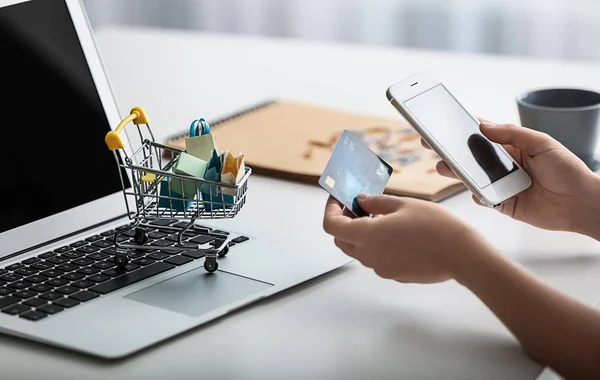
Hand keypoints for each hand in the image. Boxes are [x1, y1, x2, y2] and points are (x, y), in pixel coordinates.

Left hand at [322, 194, 490, 282]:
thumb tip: (360, 200)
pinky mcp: (393, 275)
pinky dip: (376, 245)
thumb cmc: (435, 227)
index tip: (337, 199)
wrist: (461, 255)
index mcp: (367, 235)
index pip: (332, 226)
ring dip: (360, 234)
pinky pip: (376, 259)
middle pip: (341, 240)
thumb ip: (375, 202)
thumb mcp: (403, 204)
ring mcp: (380, 268)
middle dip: (343, 222)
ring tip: (380, 216)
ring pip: (358, 250)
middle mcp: (369, 255)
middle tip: (358, 206)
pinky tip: (395, 233)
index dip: (330, 210)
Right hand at [424, 121, 599, 237]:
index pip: (483, 135)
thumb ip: (513, 134)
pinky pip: (482, 198)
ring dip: (456, 172)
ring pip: (472, 177)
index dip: (463, 128)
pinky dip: (476, 195)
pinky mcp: (501, 203)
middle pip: (471, 156)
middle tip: (432, 143)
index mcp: (512, 147)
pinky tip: (476, 191)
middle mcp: (503, 165)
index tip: (446, 122)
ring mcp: (500, 184)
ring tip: (442, 166)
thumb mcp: (542, 143)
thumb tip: (484, 126)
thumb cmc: (568, 170)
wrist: (580, 204)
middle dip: (451, 150)